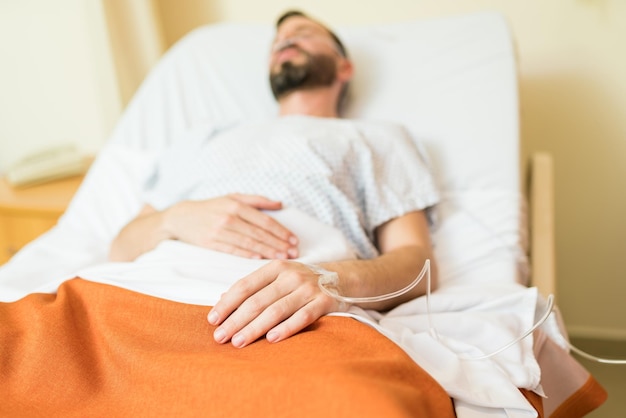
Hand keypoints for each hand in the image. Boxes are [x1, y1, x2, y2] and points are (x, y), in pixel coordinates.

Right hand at [167, 194, 297, 258]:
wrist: (181, 217)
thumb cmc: (212, 207)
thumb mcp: (233, 197)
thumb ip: (257, 200)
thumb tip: (280, 204)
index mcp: (237, 205)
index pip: (265, 221)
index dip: (281, 232)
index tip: (294, 240)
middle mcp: (229, 217)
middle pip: (259, 234)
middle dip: (279, 245)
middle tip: (294, 253)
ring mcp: (219, 231)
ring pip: (249, 244)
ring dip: (267, 252)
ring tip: (282, 259)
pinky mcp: (211, 243)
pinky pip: (233, 250)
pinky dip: (247, 255)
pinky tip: (260, 260)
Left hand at [207, 260, 343, 347]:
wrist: (343, 278)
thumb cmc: (302, 281)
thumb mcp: (278, 277)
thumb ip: (253, 287)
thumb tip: (222, 300)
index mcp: (275, 268)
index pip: (245, 285)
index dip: (227, 304)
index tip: (212, 320)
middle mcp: (291, 276)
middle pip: (257, 300)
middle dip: (236, 320)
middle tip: (220, 337)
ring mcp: (308, 288)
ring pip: (276, 310)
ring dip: (255, 328)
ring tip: (238, 342)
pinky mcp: (324, 302)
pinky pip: (302, 317)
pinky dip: (286, 328)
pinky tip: (271, 339)